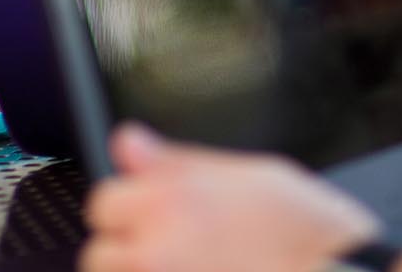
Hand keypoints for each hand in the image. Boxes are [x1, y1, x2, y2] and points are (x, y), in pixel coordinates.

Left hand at [81, 125, 379, 271]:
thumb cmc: (303, 228)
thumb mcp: (249, 172)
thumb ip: (178, 160)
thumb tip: (127, 142)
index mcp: (172, 200)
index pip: (102, 201)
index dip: (127, 203)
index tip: (145, 209)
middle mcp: (158, 248)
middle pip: (99, 251)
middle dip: (128, 247)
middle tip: (170, 245)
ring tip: (182, 266)